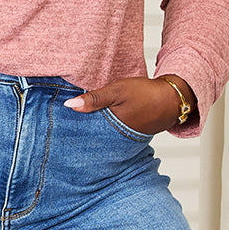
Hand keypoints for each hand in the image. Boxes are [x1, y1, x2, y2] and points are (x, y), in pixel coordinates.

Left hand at [63, 76, 192, 134]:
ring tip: (73, 129)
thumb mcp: (117, 91)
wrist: (172, 99)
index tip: (56, 129)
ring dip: (90, 132)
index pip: (84, 134)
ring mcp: (122, 137)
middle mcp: (115, 137)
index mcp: (110, 128)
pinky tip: (94, 125)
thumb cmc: (145, 94)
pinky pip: (109, 133)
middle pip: (90, 138)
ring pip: (100, 136)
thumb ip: (94, 99)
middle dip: (77, 135)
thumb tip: (69, 105)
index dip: (71, 132)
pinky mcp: (127, 134)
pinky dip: (102, 130)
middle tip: (59, 132)